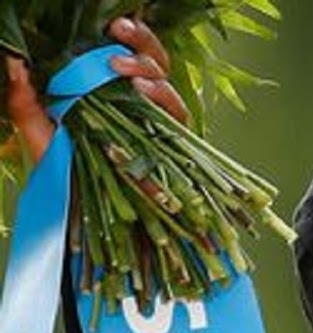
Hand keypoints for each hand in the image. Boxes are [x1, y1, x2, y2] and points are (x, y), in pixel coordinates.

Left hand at [5, 17, 188, 162]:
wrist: (83, 208)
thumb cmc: (60, 168)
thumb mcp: (35, 128)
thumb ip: (23, 96)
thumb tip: (14, 60)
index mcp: (107, 87)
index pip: (126, 50)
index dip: (127, 33)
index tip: (111, 24)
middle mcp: (135, 97)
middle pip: (152, 58)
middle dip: (140, 41)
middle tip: (118, 33)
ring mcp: (155, 117)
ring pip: (164, 78)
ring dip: (146, 66)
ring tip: (123, 69)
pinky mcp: (170, 139)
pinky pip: (177, 112)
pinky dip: (163, 96)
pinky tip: (143, 90)